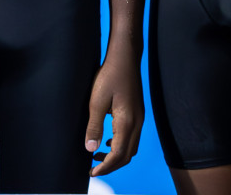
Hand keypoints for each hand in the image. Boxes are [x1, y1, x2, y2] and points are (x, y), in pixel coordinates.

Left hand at [85, 48, 142, 175]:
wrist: (125, 58)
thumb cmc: (109, 76)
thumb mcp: (96, 101)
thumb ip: (94, 126)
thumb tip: (90, 149)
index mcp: (127, 123)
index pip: (118, 154)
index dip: (105, 166)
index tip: (92, 172)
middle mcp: (137, 124)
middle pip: (127, 155)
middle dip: (111, 165)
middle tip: (94, 168)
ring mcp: (139, 119)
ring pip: (131, 147)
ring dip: (116, 156)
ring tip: (98, 156)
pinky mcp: (137, 114)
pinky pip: (132, 137)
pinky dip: (121, 145)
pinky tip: (108, 140)